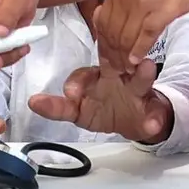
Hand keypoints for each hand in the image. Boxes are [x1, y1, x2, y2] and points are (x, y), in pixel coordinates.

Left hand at [28, 60, 173, 144]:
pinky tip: (152, 123)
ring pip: (139, 80)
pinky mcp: (153, 108)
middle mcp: (117, 78)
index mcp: (96, 78)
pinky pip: (156, 112)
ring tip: (146, 68)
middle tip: (110, 77)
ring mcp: (136, 90)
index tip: (69, 93)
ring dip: (143, 74)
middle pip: (115, 68)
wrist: (137, 119)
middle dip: (114, 64)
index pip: (84, 74)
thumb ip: (58, 107)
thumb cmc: (105, 108)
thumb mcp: (78, 111)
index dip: (78, 81)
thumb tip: (33, 102)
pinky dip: (155, 118)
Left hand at [94, 0, 188, 70]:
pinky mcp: (160, 11)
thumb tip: (110, 29)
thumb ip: (121, 4)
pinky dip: (139, 52)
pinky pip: (145, 36)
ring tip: (128, 70)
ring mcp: (141, 4)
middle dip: (113, 56)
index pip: (101, 24)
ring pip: (126, 38)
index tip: (108, 60)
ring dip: (125, 58)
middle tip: (118, 71)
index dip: (103, 46)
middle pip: (112, 34)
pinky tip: (138, 61)